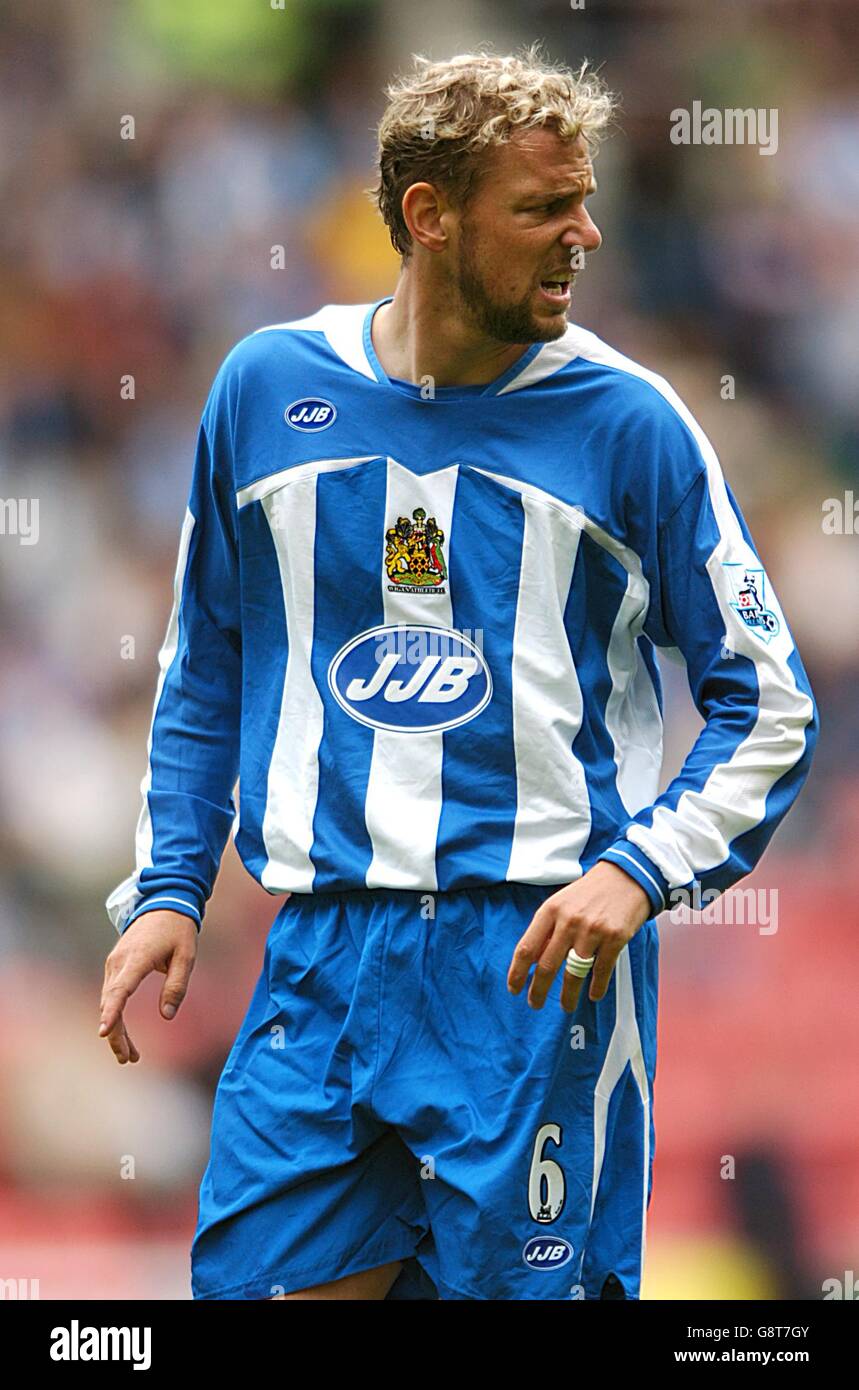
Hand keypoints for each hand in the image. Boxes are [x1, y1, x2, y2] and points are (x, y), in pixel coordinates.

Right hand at [99, 910, 198, 1063]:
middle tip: (128, 1059)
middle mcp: (119, 962)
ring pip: (109, 1002)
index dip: (111, 1013)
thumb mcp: (186, 957)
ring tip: (130, 1056)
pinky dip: (116, 1015)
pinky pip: (112, 995)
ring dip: (116, 1029)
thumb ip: (177, 986)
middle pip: (110, 1003)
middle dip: (116, 1034)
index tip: (104, 1032)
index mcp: (137, 959)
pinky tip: (124, 1035)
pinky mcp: (116, 966)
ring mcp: (114, 963)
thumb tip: (166, 1015)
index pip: (120, 990)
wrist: (164, 904)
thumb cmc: (178, 930)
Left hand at [506, 862, 651, 1011]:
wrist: (626, 877)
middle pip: (547, 966)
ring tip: (566, 1006)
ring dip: (568, 995)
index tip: (514, 989)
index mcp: (550, 911)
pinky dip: (597, 988)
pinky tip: (593, 995)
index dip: (517, 973)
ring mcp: (592, 931)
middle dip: (538, 990)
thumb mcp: (561, 903)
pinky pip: (601, 971)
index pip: (527, 948)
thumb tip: (532, 963)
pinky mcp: (615, 938)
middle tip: (535, 1004)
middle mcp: (568, 921)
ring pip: (574, 973)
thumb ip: (547, 930)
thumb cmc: (588, 893)